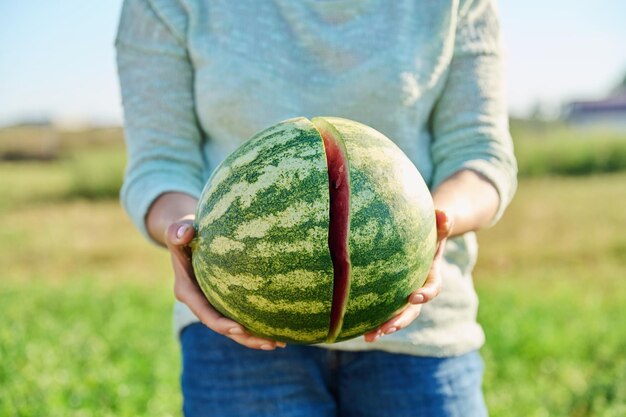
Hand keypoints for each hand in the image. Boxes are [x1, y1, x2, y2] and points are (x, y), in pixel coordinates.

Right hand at [165, 218, 285, 349]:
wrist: (187, 235)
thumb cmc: (184, 231)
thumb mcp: (177, 230)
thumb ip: (177, 232)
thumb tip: (184, 233)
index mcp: (187, 291)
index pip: (205, 313)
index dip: (221, 323)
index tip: (240, 328)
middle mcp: (200, 302)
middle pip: (223, 327)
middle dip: (245, 337)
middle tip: (271, 343)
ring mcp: (212, 303)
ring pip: (234, 326)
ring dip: (254, 336)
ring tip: (280, 343)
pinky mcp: (224, 299)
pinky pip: (240, 315)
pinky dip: (256, 323)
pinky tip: (278, 328)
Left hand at [363, 209, 451, 342]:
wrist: (423, 240)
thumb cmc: (429, 231)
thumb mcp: (438, 227)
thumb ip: (444, 222)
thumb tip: (445, 214)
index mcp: (431, 277)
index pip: (433, 288)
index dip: (426, 294)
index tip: (414, 296)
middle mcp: (419, 291)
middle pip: (413, 311)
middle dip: (401, 321)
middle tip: (388, 328)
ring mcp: (405, 298)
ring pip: (397, 317)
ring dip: (385, 328)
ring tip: (370, 337)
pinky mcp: (391, 298)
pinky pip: (383, 312)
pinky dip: (372, 321)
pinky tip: (357, 330)